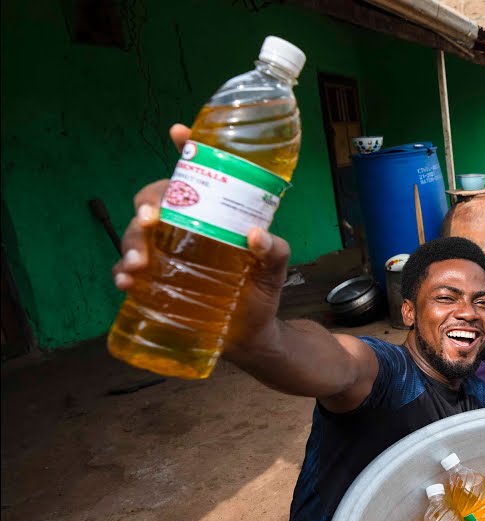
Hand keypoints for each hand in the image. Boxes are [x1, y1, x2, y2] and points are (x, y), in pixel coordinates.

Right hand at [113, 123, 292, 354]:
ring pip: (136, 236)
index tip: (179, 132)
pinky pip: (128, 272)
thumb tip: (256, 235)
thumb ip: (274, 250)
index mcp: (211, 215)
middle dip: (146, 204)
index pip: (196, 176)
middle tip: (151, 218)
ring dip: (131, 243)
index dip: (185, 149)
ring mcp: (166, 255)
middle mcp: (183, 229)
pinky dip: (122, 273)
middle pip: (154, 201)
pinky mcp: (154, 283)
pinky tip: (126, 280)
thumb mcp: (275, 267)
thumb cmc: (260, 292)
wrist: (251, 335)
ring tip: (139, 262)